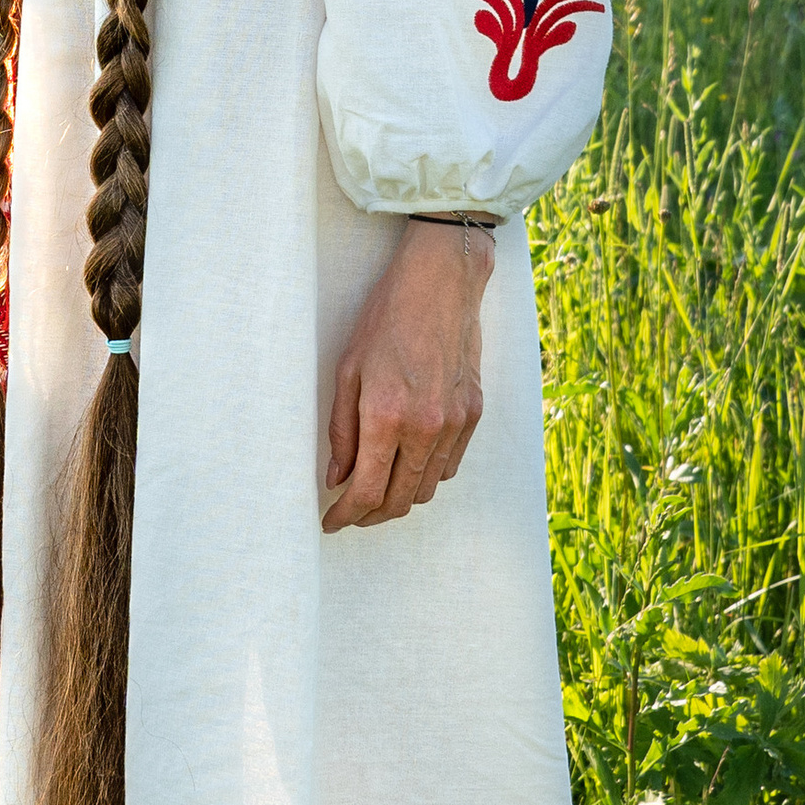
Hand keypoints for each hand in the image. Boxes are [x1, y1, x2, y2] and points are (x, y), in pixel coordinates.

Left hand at [323, 222, 490, 529]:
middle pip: (399, 500)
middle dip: (370, 516)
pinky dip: (427, 477)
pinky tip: (408, 465)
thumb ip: (342, 431)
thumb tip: (336, 478)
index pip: (365, 492)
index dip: (345, 516)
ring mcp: (455, 424)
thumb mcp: (347, 371)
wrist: (440, 283)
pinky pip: (450, 466)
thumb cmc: (385, 319)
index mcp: (386, 417)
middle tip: (350, 513)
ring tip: (377, 492)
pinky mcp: (474, 414)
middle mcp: (425, 429)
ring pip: (428, 489)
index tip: (331, 521)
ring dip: (400, 500)